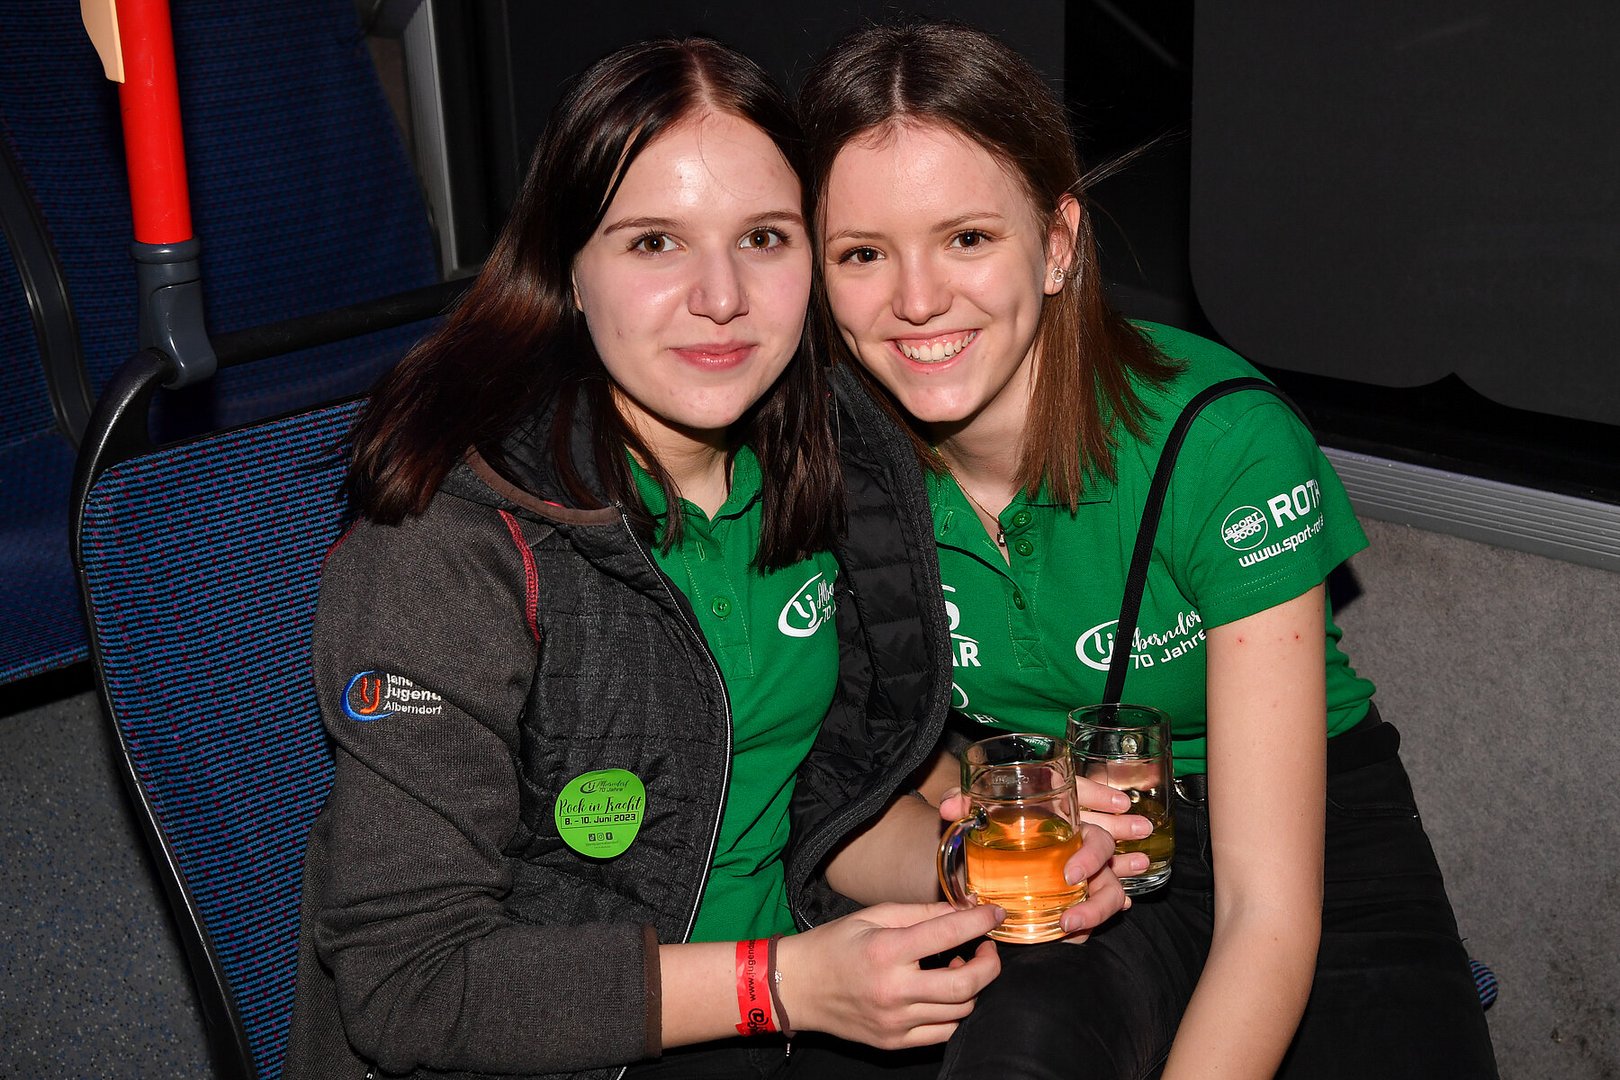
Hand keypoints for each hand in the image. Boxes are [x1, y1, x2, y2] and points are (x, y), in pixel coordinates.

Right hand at [778, 901, 1002, 1048]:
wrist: (796, 987)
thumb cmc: (833, 945)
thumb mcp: (873, 916)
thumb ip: (921, 914)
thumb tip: (963, 910)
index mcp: (887, 950)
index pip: (948, 934)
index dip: (980, 921)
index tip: (995, 914)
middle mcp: (894, 990)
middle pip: (966, 984)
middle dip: (990, 964)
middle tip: (987, 947)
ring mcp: (895, 1022)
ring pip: (960, 1010)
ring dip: (972, 986)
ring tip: (959, 966)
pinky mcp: (894, 1042)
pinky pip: (943, 1032)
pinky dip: (954, 1011)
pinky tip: (944, 992)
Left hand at [938, 786, 1141, 939]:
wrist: (982, 863)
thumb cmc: (987, 830)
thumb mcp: (974, 812)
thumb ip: (963, 803)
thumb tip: (949, 807)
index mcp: (1058, 809)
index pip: (1087, 794)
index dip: (1104, 797)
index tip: (1118, 805)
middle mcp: (1076, 839)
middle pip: (1102, 842)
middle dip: (1097, 857)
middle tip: (1074, 875)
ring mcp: (1082, 872)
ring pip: (1107, 885)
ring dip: (1098, 904)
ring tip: (1072, 923)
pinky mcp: (1076, 899)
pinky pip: (1093, 912)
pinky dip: (1092, 923)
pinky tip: (1081, 934)